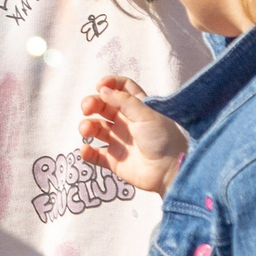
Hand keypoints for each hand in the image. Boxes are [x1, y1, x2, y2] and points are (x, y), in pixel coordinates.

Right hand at [79, 76, 188, 193]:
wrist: (169, 171)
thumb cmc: (163, 140)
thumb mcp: (146, 115)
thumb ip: (123, 101)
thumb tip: (103, 90)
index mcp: (138, 108)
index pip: (122, 89)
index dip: (110, 84)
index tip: (100, 87)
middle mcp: (127, 122)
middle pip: (104, 106)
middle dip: (92, 104)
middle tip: (86, 109)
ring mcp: (119, 141)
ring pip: (96, 128)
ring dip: (87, 126)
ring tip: (86, 131)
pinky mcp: (113, 160)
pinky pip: (94, 154)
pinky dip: (86, 152)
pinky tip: (86, 149)